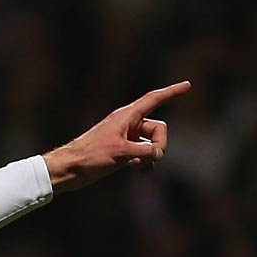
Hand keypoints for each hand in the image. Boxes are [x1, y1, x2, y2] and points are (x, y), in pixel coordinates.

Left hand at [42, 83, 191, 193]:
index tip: (188, 85)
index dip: (172, 93)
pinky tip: (139, 171)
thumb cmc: (90, 157)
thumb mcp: (121, 152)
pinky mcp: (122, 152)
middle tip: (152, 158)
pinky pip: (143, 154)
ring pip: (151, 144)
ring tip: (140, 166)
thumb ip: (144, 151)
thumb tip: (158, 154)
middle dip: (160, 144)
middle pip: (158, 128)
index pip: (154, 99)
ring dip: (152, 156)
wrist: (69, 170)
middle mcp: (128, 124)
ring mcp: (126, 138)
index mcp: (127, 116)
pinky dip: (145, 162)